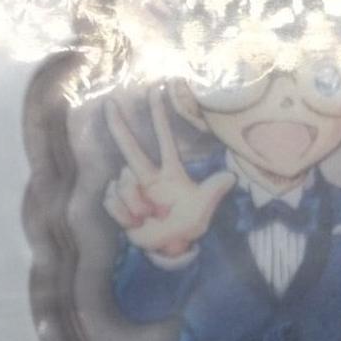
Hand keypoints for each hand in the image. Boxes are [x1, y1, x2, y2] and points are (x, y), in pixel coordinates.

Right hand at [103, 90, 236, 256]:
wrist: (168, 248)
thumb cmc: (188, 226)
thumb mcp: (202, 211)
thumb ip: (212, 193)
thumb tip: (231, 176)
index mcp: (169, 173)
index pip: (163, 141)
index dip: (159, 117)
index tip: (156, 92)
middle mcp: (147, 177)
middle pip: (129, 148)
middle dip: (119, 125)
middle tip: (109, 103)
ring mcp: (131, 190)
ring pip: (122, 184)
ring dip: (134, 205)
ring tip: (148, 219)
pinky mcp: (117, 204)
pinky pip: (111, 200)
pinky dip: (124, 215)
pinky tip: (134, 223)